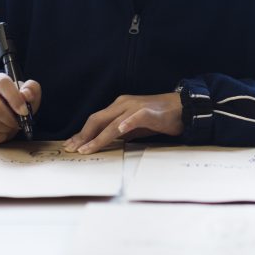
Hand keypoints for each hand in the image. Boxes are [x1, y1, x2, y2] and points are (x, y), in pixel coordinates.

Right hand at [0, 72, 40, 143]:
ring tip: (12, 126)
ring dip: (6, 128)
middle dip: (11, 119)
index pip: (2, 84)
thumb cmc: (17, 98)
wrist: (4, 107)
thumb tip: (26, 95)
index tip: (24, 111)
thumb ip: (31, 89)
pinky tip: (4, 132)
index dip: (15, 99)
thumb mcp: (28, 90)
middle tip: (19, 123)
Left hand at [64, 92, 183, 153]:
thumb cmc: (160, 117)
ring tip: (87, 149)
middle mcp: (124, 104)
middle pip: (98, 120)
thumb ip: (121, 132)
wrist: (183, 107)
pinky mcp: (149, 112)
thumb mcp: (135, 126)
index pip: (95, 120)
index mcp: (119, 106)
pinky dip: (126, 124)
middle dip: (84, 136)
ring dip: (98, 137)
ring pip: (112, 123)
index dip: (82, 133)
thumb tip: (105, 142)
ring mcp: (135, 107)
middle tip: (73, 150)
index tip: (71, 146)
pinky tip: (120, 130)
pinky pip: (135, 117)